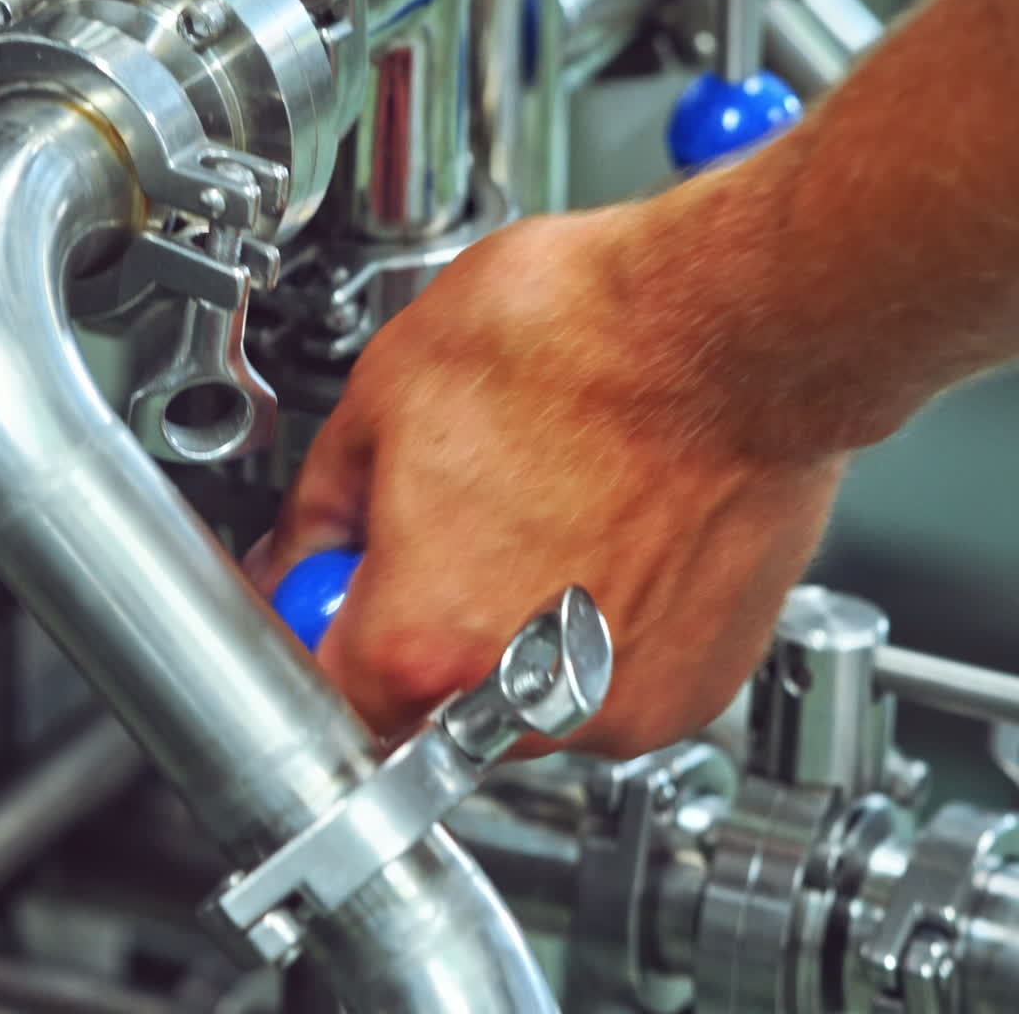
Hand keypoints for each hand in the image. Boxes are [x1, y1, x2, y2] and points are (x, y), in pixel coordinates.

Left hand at [247, 205, 845, 757]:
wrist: (728, 325)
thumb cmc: (577, 339)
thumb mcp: (385, 394)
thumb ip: (317, 512)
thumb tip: (298, 557)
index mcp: (426, 637)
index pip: (323, 697)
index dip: (319, 631)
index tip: (337, 591)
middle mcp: (527, 698)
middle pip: (427, 702)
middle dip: (421, 624)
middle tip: (454, 523)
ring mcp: (620, 701)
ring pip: (520, 699)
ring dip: (511, 630)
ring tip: (543, 512)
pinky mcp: (694, 687)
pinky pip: (607, 684)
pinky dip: (593, 632)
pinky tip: (603, 537)